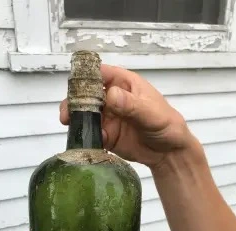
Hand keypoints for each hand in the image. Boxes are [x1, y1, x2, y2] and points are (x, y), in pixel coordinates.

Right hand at [61, 64, 198, 169]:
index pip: (101, 73)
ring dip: (74, 118)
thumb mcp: (152, 114)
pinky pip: (89, 132)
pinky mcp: (104, 134)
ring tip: (68, 125)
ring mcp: (106, 116)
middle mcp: (112, 98)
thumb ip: (132, 105)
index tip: (74, 86)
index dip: (86, 76)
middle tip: (67, 114)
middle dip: (74, 101)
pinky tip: (86, 140)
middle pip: (86, 94)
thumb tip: (110, 95)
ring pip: (83, 113)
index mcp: (124, 84)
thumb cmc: (166, 125)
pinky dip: (84, 135)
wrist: (169, 153)